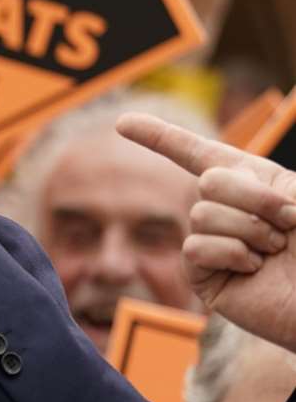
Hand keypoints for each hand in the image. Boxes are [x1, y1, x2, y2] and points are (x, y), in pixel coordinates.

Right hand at [117, 112, 295, 350]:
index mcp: (256, 184)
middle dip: (253, 199)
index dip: (160, 137)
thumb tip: (212, 185)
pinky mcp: (204, 278)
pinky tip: (253, 269)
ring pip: (200, 215)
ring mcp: (214, 245)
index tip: (122, 123)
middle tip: (287, 223)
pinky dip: (229, 253)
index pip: (198, 154)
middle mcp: (229, 211)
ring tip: (273, 251)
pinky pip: (194, 249)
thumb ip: (261, 183)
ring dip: (247, 230)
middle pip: (208, 182)